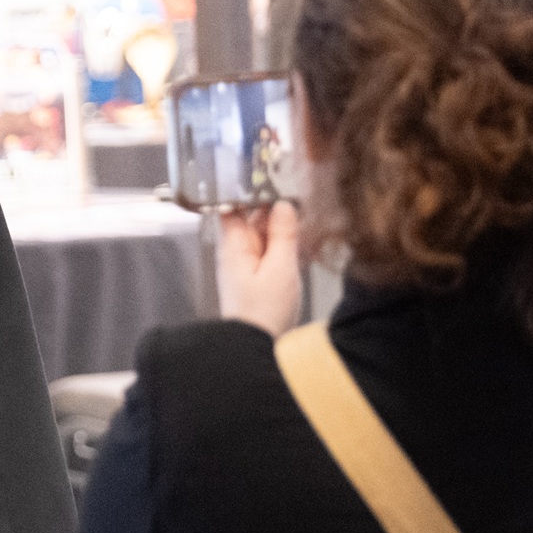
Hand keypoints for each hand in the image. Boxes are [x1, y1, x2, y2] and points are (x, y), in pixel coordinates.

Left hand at [218, 201, 301, 336]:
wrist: (253, 346)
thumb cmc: (263, 313)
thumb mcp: (281, 268)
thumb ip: (283, 234)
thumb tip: (283, 205)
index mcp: (234, 244)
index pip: (233, 204)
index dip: (252, 192)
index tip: (275, 185)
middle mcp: (234, 251)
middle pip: (250, 218)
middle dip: (273, 213)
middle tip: (298, 213)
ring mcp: (241, 263)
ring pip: (261, 235)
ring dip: (280, 232)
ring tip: (299, 235)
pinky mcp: (251, 276)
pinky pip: (266, 252)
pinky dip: (280, 249)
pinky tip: (296, 253)